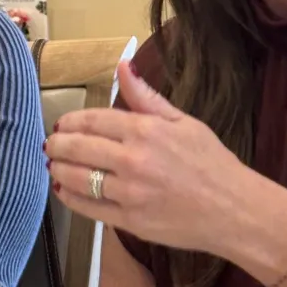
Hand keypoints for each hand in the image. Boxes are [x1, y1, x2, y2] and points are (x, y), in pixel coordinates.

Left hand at [46, 62, 246, 254]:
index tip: (62, 125)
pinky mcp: (129, 221)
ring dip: (58, 170)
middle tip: (51, 145)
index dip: (71, 122)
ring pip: (78, 178)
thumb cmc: (213, 164)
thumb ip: (147, 97)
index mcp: (146, 131)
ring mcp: (129, 193)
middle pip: (79, 148)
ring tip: (53, 165)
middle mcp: (133, 160)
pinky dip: (70, 198)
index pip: (93, 120)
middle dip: (58, 145)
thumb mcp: (184, 122)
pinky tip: (64, 190)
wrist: (235, 210)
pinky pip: (88, 208)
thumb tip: (123, 66)